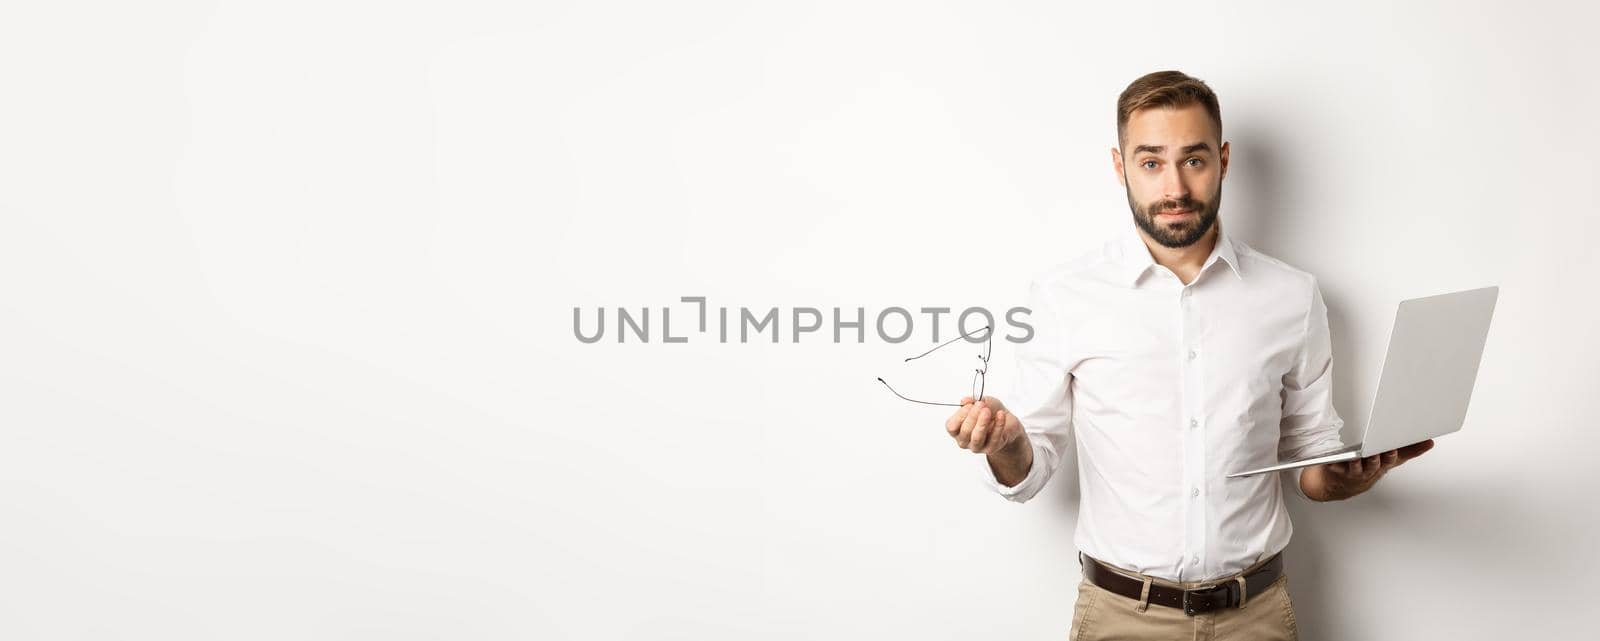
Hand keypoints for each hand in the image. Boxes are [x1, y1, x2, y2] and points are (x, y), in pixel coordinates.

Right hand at [944, 396, 1024, 454]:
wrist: (1007, 420)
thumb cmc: (990, 411)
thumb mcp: (981, 401)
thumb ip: (972, 400)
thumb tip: (965, 400)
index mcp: (957, 429)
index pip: (951, 427)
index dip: (960, 415)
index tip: (970, 405)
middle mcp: (964, 440)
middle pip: (965, 431)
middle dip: (973, 416)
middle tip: (981, 405)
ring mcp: (977, 447)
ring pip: (977, 438)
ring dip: (982, 423)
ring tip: (987, 410)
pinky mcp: (990, 449)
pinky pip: (994, 438)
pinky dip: (998, 425)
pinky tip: (1000, 415)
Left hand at [1316, 439, 1435, 498]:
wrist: (1342, 486)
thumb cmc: (1369, 469)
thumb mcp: (1390, 460)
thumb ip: (1410, 451)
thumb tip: (1430, 442)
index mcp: (1381, 465)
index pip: (1389, 460)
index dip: (1391, 455)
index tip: (1392, 448)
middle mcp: (1368, 470)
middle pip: (1373, 463)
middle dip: (1375, 458)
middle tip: (1376, 451)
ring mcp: (1352, 471)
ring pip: (1356, 466)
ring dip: (1357, 462)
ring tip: (1357, 455)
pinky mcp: (1336, 468)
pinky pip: (1334, 465)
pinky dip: (1333, 463)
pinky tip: (1331, 459)